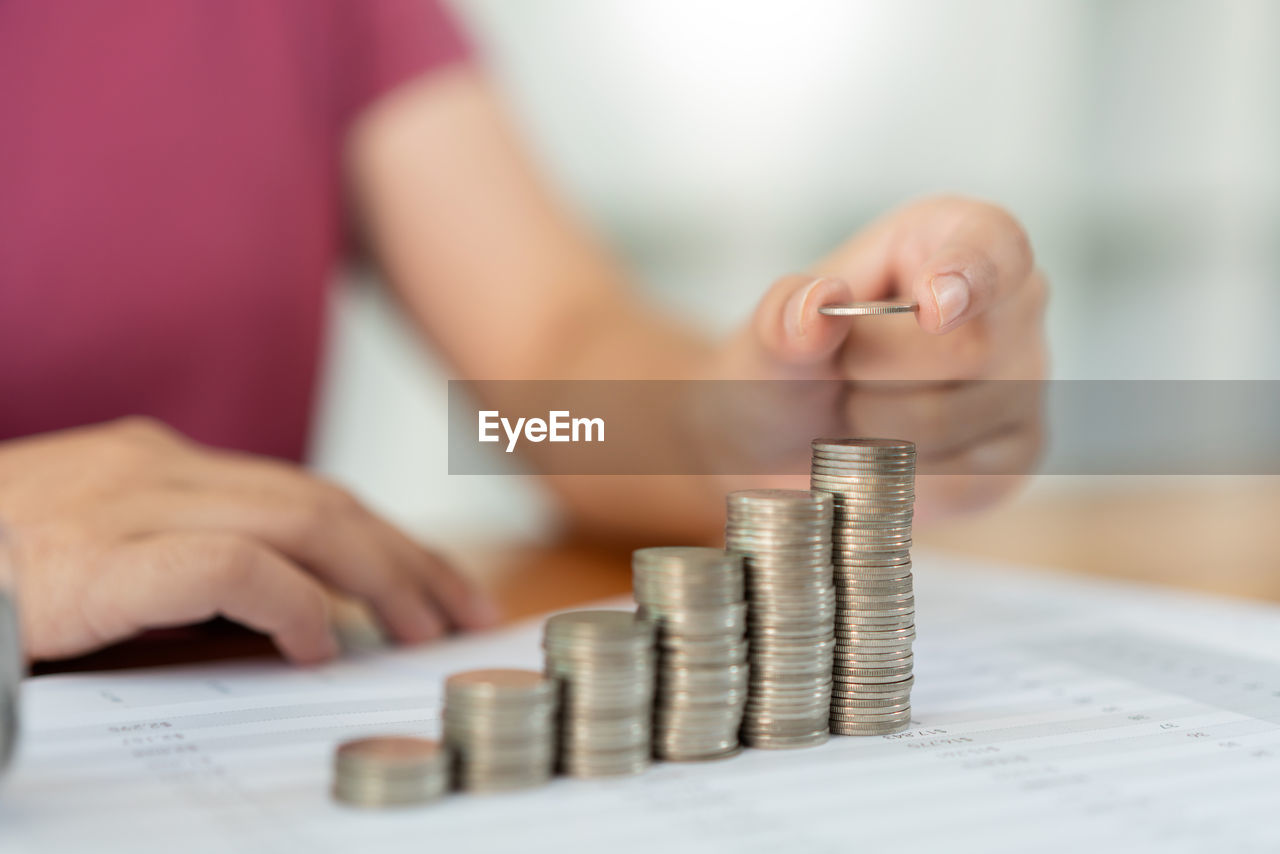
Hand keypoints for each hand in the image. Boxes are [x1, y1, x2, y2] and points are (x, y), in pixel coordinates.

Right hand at [0, 418, 498, 662]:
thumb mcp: (97, 558)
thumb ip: (183, 569)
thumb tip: (291, 618)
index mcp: (160, 465)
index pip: (306, 493)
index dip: (386, 539)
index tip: (440, 583)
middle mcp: (159, 468)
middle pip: (323, 502)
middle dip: (407, 556)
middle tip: (464, 609)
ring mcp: (130, 504)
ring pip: (300, 521)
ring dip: (380, 576)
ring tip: (426, 629)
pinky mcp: (100, 557)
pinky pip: (228, 567)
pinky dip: (290, 602)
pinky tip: (323, 644)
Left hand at [718, 196, 1047, 519]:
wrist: (786, 437)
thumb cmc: (792, 361)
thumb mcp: (771, 332)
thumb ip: (786, 316)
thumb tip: (815, 309)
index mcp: (954, 234)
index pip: (994, 245)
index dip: (971, 275)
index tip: (933, 308)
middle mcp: (1014, 299)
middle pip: (968, 349)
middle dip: (875, 374)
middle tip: (845, 373)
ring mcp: (1028, 380)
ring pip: (951, 420)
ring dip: (877, 428)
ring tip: (861, 409)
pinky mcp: (1019, 453)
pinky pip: (959, 479)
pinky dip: (899, 476)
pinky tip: (884, 451)